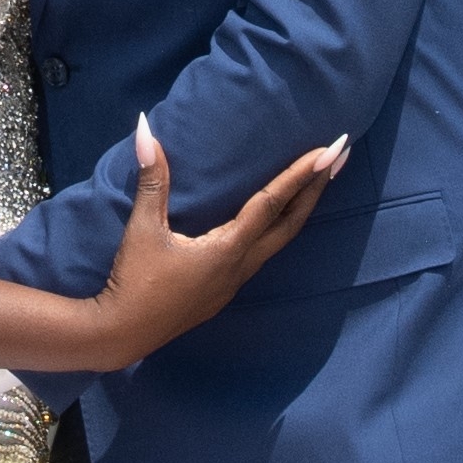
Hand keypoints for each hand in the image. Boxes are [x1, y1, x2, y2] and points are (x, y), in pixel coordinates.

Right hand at [78, 116, 346, 371]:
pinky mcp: (222, 291)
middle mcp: (240, 266)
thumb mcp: (142, 228)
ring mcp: (234, 283)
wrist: (122, 334)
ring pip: (279, 241)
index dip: (302, 174)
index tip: (330, 151)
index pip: (272, 203)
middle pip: (290, 224)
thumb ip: (152, 180)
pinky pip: (261, 253)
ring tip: (314, 184)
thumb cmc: (134, 281)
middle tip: (339, 158)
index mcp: (227, 249)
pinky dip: (277, 228)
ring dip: (298, 209)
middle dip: (316, 190)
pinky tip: (271, 221)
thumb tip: (145, 129)